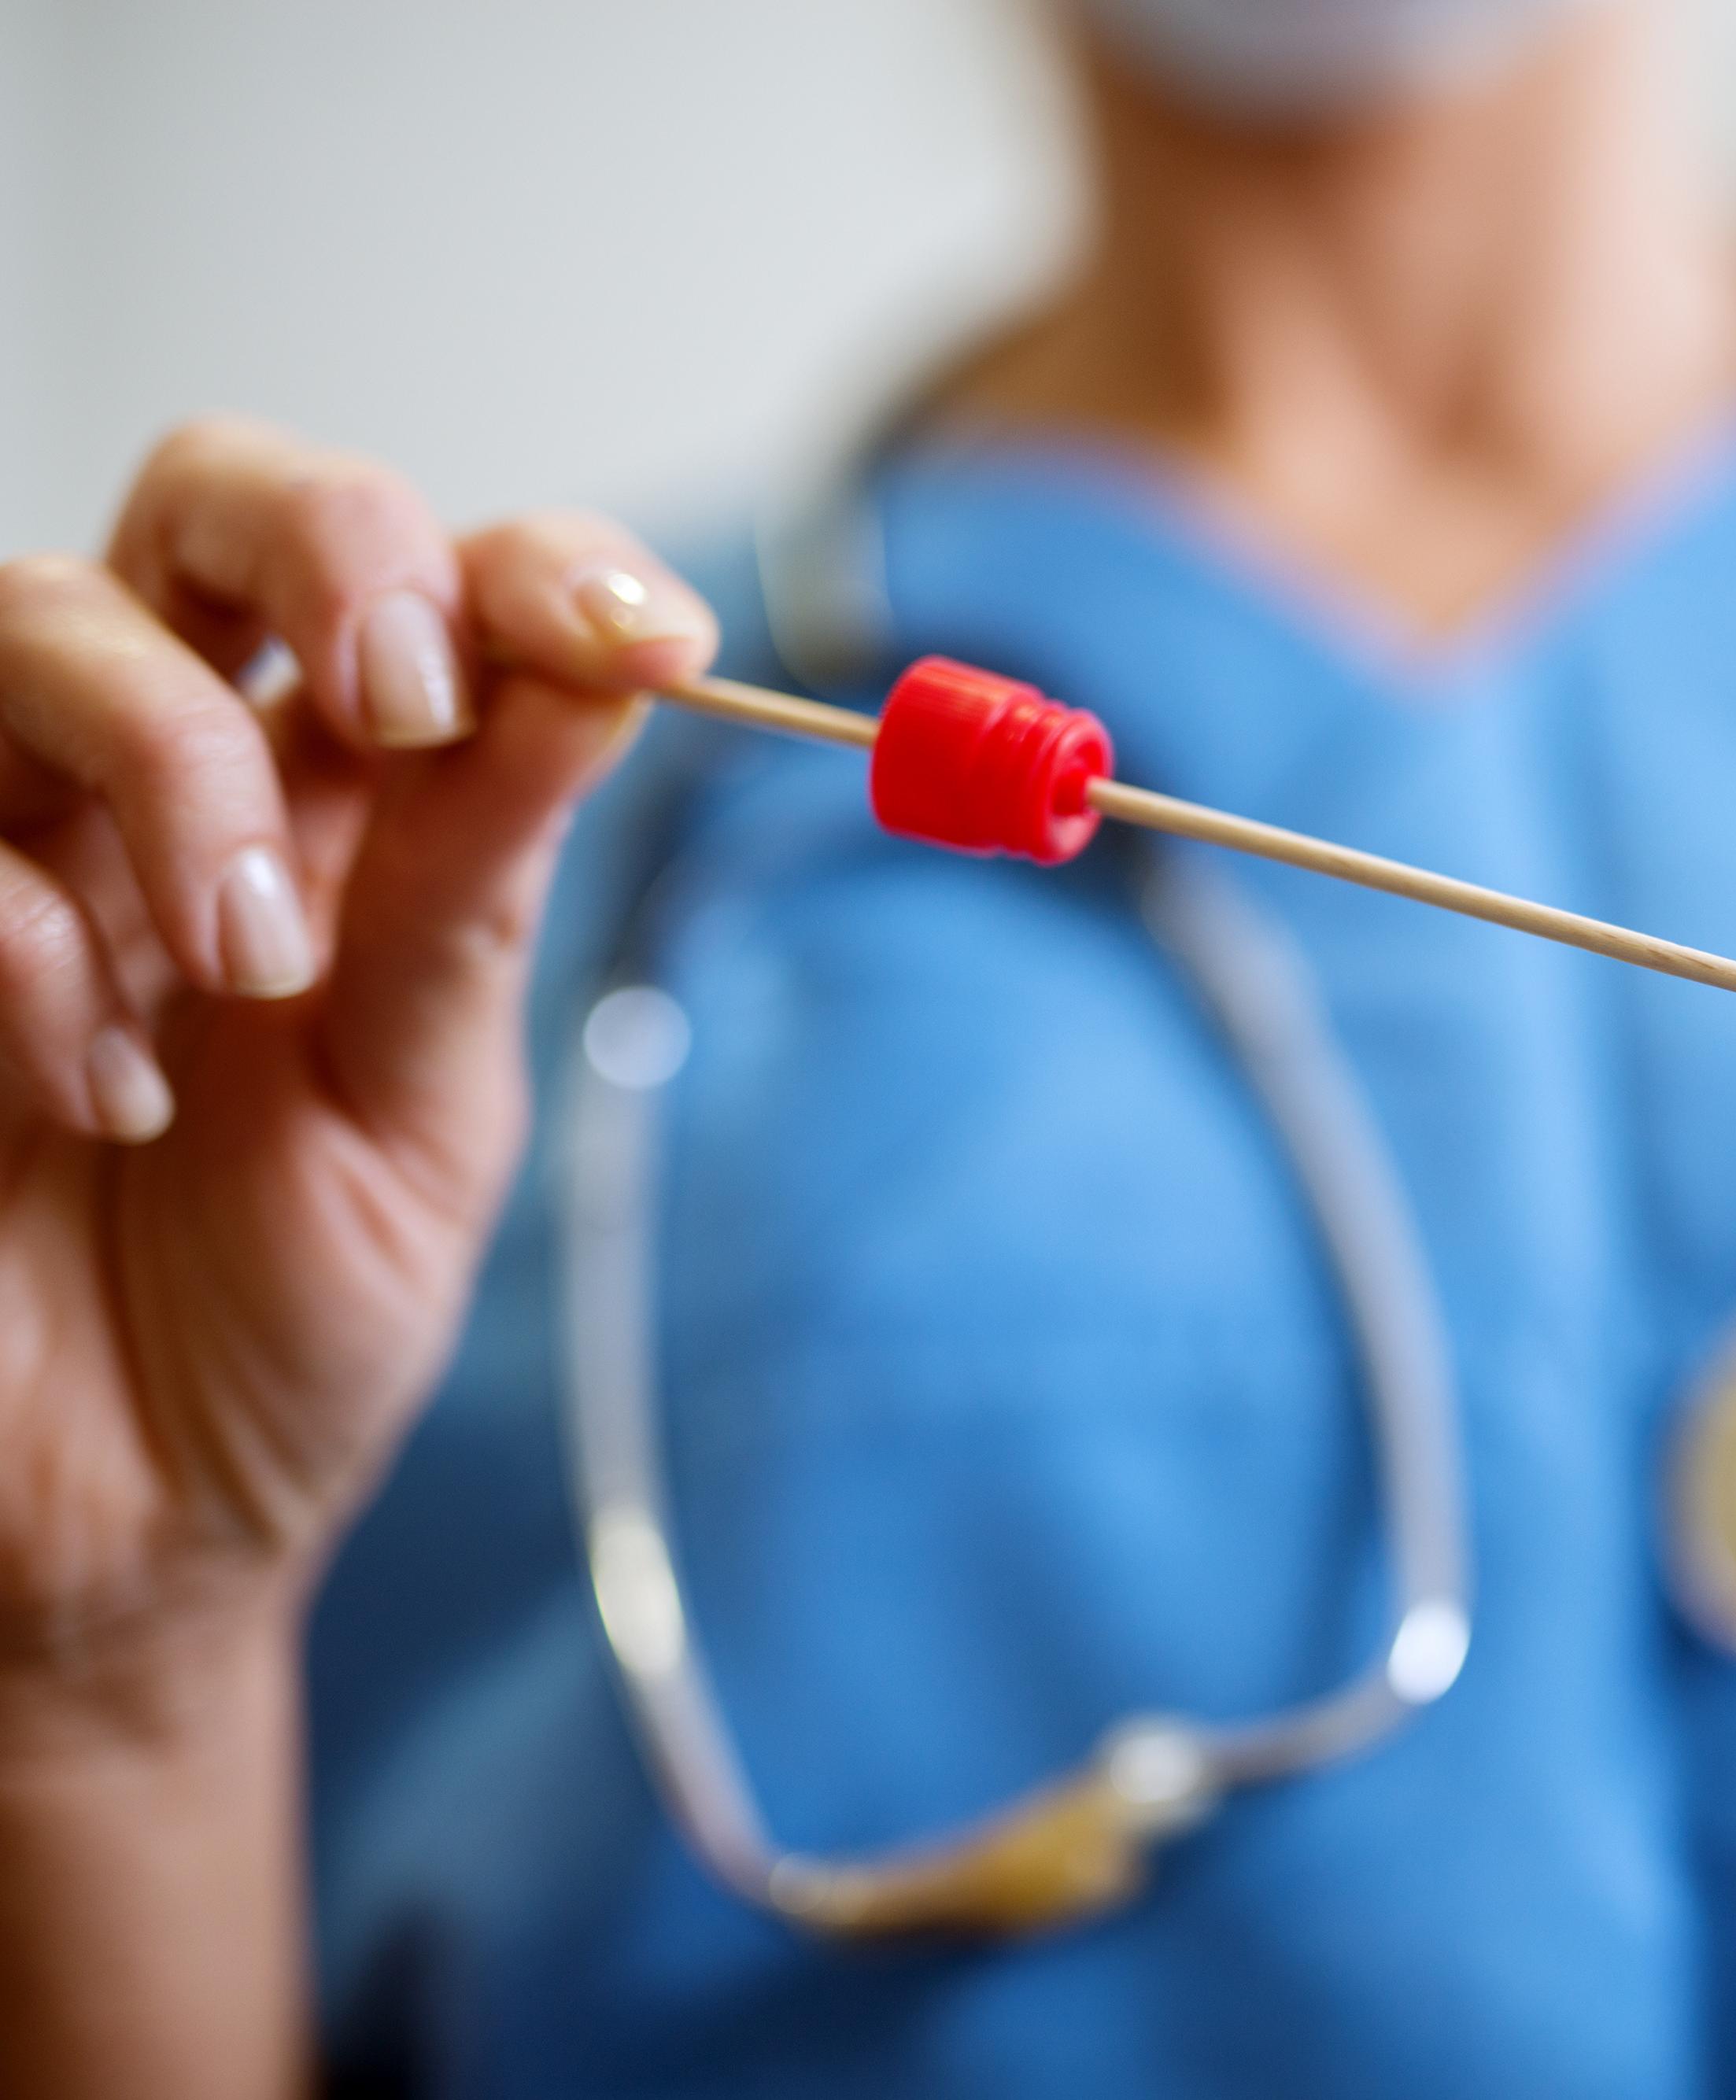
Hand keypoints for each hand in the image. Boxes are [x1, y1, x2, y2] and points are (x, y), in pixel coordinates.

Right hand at [0, 417, 715, 1733]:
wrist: (128, 1537)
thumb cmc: (279, 1322)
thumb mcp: (426, 1110)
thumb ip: (481, 890)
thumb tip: (614, 671)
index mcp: (345, 813)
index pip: (435, 586)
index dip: (537, 566)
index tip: (649, 638)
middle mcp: (167, 783)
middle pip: (209, 498)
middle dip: (329, 548)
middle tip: (405, 703)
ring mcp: (8, 846)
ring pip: (34, 616)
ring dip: (178, 761)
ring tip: (251, 965)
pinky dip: (31, 943)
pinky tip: (105, 1092)